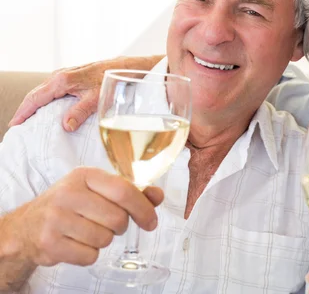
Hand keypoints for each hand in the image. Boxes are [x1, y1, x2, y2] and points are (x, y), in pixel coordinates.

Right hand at [2, 167, 163, 267]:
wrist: (28, 225)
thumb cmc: (70, 205)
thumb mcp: (97, 190)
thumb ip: (131, 192)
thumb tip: (157, 195)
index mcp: (84, 176)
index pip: (124, 191)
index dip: (143, 208)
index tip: (150, 221)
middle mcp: (68, 194)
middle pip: (117, 219)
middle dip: (120, 226)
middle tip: (107, 224)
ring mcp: (56, 219)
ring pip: (104, 239)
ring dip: (103, 240)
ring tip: (87, 231)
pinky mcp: (49, 243)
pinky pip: (90, 256)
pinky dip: (89, 254)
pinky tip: (77, 243)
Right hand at [8, 55, 162, 131]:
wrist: (129, 65)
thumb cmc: (114, 79)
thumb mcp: (98, 98)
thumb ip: (81, 111)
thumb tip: (65, 126)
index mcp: (62, 80)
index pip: (35, 98)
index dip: (23, 112)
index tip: (14, 126)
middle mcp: (61, 75)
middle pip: (36, 94)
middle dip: (26, 110)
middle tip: (18, 126)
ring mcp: (67, 74)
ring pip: (44, 91)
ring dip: (35, 104)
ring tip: (29, 120)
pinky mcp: (73, 76)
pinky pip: (54, 89)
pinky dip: (46, 99)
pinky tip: (48, 109)